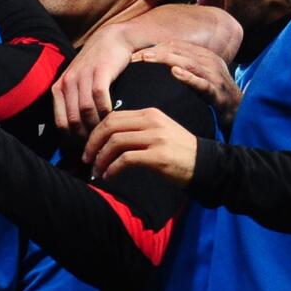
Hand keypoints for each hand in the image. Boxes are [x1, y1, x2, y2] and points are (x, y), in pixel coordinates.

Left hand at [53, 27, 136, 135]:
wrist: (111, 39)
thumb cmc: (96, 66)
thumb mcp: (77, 83)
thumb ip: (73, 103)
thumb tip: (73, 134)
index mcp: (59, 88)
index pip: (60, 123)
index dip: (71, 140)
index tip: (84, 147)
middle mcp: (68, 82)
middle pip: (72, 120)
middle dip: (85, 136)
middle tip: (98, 144)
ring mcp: (82, 76)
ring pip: (85, 110)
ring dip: (96, 125)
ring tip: (106, 133)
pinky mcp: (99, 71)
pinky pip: (99, 97)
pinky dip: (106, 110)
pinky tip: (113, 115)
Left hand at [83, 107, 200, 184]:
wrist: (204, 164)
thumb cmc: (177, 151)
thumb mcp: (158, 131)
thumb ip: (136, 130)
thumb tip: (106, 140)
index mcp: (149, 114)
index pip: (113, 116)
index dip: (96, 132)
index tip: (89, 147)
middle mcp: (152, 122)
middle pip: (110, 127)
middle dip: (93, 144)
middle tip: (86, 159)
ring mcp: (156, 138)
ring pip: (115, 142)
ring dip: (101, 159)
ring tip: (97, 171)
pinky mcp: (158, 156)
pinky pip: (126, 159)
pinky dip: (112, 169)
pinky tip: (109, 176)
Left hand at [132, 41, 242, 127]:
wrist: (238, 110)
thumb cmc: (213, 93)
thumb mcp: (197, 75)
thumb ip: (181, 67)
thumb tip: (156, 63)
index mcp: (203, 55)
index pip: (176, 46)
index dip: (155, 47)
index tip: (135, 54)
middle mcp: (209, 61)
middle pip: (179, 51)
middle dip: (155, 51)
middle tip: (135, 56)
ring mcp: (214, 76)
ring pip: (188, 63)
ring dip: (166, 59)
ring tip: (147, 58)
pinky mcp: (216, 92)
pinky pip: (202, 83)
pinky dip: (188, 77)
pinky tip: (175, 73)